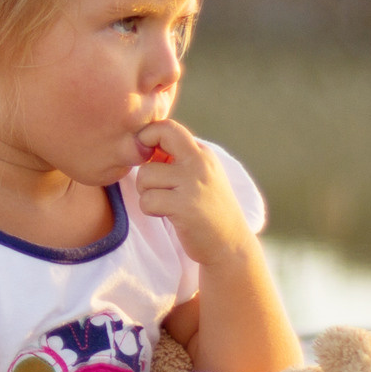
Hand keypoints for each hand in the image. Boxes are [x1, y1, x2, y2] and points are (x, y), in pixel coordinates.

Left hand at [134, 120, 258, 268]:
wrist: (229, 244)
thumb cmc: (206, 209)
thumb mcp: (198, 176)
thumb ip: (176, 159)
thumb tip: (141, 143)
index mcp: (202, 153)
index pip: (168, 127)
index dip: (148, 137)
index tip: (148, 159)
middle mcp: (200, 163)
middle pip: (158, 137)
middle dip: (145, 157)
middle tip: (152, 180)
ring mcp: (193, 184)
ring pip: (145, 175)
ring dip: (146, 192)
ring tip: (164, 203)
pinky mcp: (185, 206)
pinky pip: (147, 200)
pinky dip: (150, 209)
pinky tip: (166, 214)